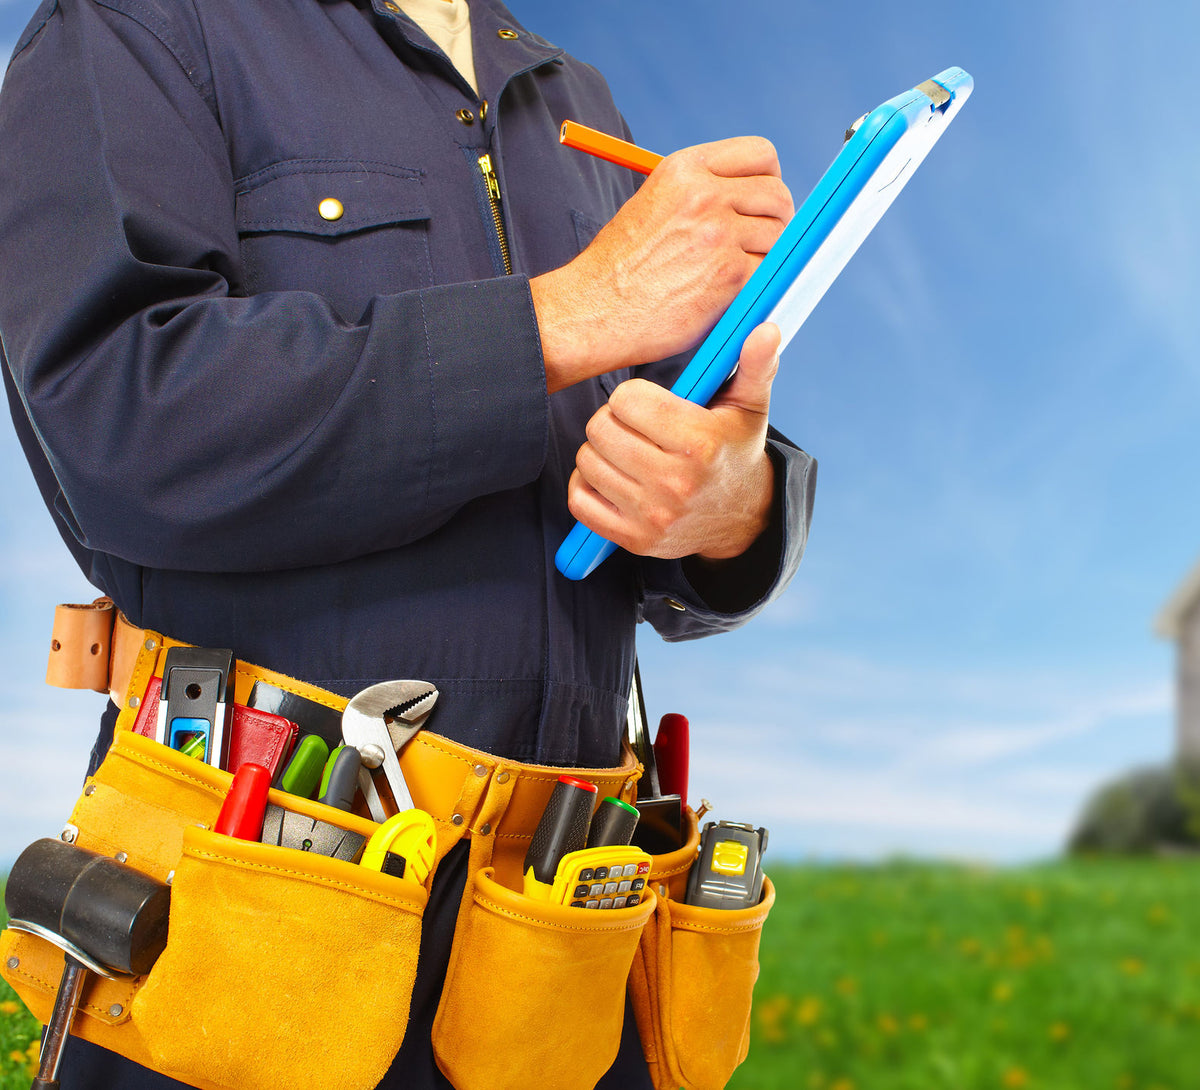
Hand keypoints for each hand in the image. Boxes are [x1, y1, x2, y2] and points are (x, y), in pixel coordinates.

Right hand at [532, 137, 792, 391]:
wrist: (594, 309)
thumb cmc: (619, 266)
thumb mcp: (653, 203)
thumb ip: (699, 191)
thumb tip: (747, 197)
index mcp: (685, 168)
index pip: (761, 155)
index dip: (769, 180)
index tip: (759, 204)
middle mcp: (705, 194)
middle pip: (778, 195)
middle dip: (775, 221)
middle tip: (757, 245)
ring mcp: (720, 235)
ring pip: (779, 236)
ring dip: (767, 257)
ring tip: (736, 272)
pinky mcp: (729, 275)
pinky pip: (770, 273)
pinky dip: (757, 285)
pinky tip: (731, 293)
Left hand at [566, 323, 781, 559]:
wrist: (741, 518)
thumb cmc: (735, 451)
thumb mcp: (750, 406)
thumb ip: (755, 365)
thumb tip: (765, 329)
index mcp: (700, 443)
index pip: (626, 400)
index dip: (633, 396)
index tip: (649, 404)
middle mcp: (674, 483)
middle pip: (600, 428)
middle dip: (613, 420)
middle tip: (634, 426)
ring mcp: (652, 516)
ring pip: (587, 461)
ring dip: (600, 451)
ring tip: (626, 449)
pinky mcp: (634, 539)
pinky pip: (580, 502)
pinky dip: (587, 485)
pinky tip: (610, 475)